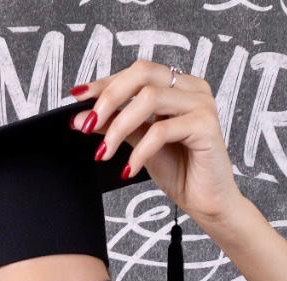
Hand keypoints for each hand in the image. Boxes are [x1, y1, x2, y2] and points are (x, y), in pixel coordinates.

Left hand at [69, 59, 241, 226]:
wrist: (208, 203)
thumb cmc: (181, 172)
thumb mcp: (140, 143)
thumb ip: (117, 125)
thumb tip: (83, 118)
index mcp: (178, 85)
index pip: (136, 72)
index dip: (105, 83)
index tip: (78, 98)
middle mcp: (192, 87)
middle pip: (142, 74)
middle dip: (109, 98)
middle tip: (87, 124)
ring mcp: (201, 104)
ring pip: (149, 99)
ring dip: (119, 126)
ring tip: (104, 152)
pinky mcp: (206, 125)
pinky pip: (162, 130)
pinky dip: (140, 150)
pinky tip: (129, 168)